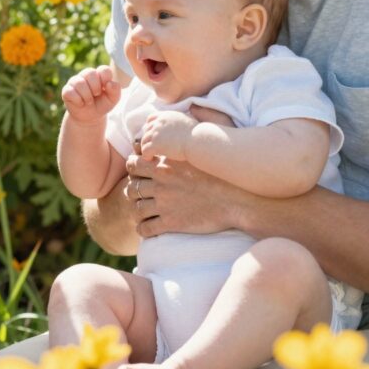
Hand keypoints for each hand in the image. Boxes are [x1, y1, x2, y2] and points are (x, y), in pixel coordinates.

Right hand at [61, 66, 120, 124]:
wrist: (90, 117)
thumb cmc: (102, 104)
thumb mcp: (112, 99)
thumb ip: (115, 90)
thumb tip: (109, 83)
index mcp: (99, 74)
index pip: (103, 69)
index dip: (105, 79)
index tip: (105, 89)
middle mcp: (86, 75)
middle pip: (90, 73)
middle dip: (95, 88)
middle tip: (96, 95)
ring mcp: (75, 81)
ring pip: (79, 83)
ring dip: (87, 96)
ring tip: (89, 101)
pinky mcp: (66, 90)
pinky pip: (70, 92)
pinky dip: (78, 101)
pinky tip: (80, 103)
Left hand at [126, 153, 247, 237]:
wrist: (237, 200)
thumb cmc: (221, 176)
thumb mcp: (196, 156)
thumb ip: (177, 149)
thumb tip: (169, 139)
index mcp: (165, 164)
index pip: (133, 163)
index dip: (133, 169)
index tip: (139, 173)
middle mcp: (161, 183)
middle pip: (132, 187)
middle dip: (133, 191)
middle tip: (139, 194)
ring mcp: (164, 204)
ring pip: (136, 209)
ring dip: (137, 211)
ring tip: (143, 212)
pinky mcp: (171, 223)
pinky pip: (146, 229)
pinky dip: (143, 230)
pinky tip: (148, 228)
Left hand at [139, 110, 197, 159]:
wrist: (198, 141)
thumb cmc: (197, 134)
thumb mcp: (186, 120)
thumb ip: (177, 120)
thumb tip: (180, 120)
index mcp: (165, 116)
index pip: (150, 119)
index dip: (150, 127)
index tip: (153, 135)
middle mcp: (159, 123)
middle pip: (146, 130)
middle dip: (148, 139)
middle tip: (152, 147)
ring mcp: (156, 133)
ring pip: (144, 141)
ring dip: (146, 148)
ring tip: (150, 155)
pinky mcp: (156, 144)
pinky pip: (145, 151)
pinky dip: (146, 156)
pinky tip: (151, 159)